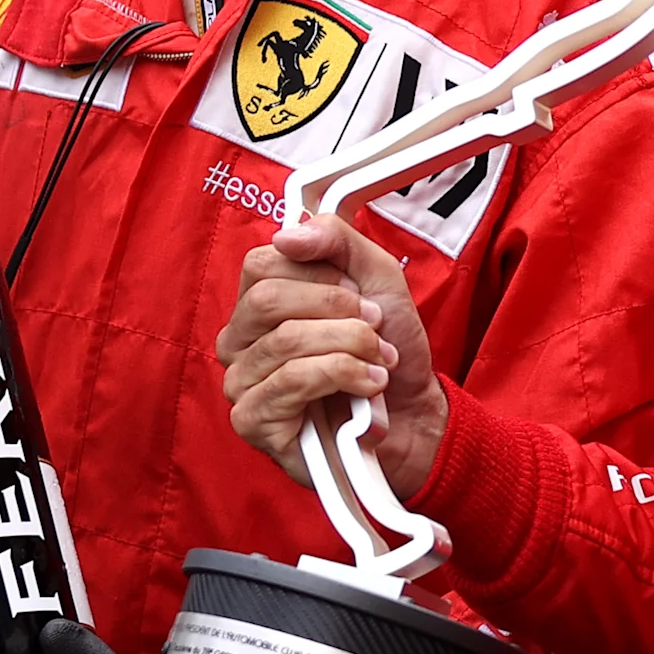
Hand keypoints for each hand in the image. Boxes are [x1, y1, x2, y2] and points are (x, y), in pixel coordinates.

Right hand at [216, 209, 445, 495]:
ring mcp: (240, 381)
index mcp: (258, 303)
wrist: (413, 415)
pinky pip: (291, 380)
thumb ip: (337, 241)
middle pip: (267, 299)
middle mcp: (239, 340)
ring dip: (351, 345)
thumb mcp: (376, 277)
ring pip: (286, 340)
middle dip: (337, 309)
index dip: (322, 273)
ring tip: (380, 361)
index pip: (262, 263)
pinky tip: (368, 388)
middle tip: (374, 326)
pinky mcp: (252, 420)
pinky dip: (343, 375)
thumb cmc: (387, 349)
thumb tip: (286, 233)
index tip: (360, 293)